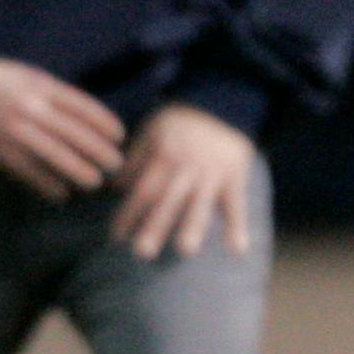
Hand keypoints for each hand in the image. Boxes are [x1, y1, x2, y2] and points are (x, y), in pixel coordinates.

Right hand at [0, 58, 126, 200]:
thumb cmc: (0, 81)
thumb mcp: (31, 76)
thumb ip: (57, 95)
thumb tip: (89, 122)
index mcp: (41, 86)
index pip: (82, 106)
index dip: (104, 123)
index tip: (119, 136)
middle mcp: (31, 107)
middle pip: (73, 133)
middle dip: (98, 151)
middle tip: (115, 164)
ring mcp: (14, 130)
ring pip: (54, 154)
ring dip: (78, 171)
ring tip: (94, 182)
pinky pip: (28, 171)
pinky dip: (46, 185)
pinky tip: (61, 194)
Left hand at [110, 103, 255, 259]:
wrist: (224, 101)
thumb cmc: (182, 121)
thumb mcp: (153, 131)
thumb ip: (136, 159)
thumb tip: (115, 188)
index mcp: (165, 157)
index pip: (143, 190)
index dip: (129, 213)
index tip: (116, 237)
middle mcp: (187, 168)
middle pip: (168, 201)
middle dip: (155, 226)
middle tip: (142, 252)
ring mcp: (213, 174)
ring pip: (201, 204)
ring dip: (193, 227)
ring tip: (186, 251)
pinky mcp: (235, 178)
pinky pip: (237, 204)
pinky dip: (238, 226)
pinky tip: (238, 250)